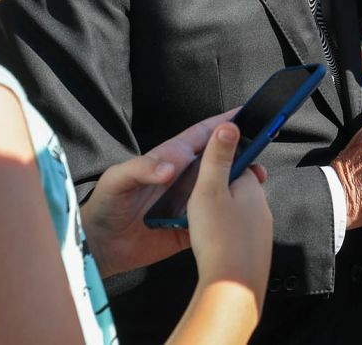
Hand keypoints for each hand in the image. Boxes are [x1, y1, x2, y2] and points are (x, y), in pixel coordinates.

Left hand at [81, 112, 262, 276]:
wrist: (100, 246)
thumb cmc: (104, 204)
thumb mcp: (118, 178)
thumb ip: (143, 168)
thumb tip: (170, 167)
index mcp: (170, 158)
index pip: (202, 135)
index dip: (224, 123)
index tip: (245, 114)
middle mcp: (183, 178)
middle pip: (219, 160)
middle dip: (242, 153)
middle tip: (261, 152)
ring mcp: (188, 202)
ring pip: (221, 189)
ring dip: (239, 185)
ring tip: (257, 182)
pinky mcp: (188, 228)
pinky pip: (214, 220)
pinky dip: (227, 217)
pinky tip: (240, 215)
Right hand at [185, 124, 272, 293]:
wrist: (232, 289)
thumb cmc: (218, 237)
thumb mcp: (210, 189)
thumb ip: (218, 157)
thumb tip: (229, 125)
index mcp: (252, 188)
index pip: (240, 163)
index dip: (221, 162)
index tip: (205, 166)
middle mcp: (262, 208)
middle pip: (238, 189)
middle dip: (219, 190)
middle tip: (195, 199)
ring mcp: (261, 232)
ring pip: (238, 214)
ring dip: (221, 214)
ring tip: (199, 223)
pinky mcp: (256, 253)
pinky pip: (238, 236)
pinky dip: (224, 236)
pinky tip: (210, 244)